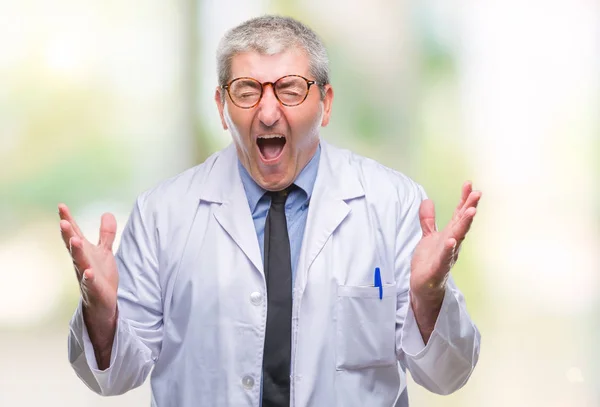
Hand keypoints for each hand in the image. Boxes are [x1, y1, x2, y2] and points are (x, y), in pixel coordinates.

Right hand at [58, 203, 118, 323]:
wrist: (102, 302)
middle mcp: (82, 262)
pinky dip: (88, 277)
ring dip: (76, 252)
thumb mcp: (104, 252)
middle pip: (73, 246)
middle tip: (63, 221)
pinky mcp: (94, 289)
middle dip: (68, 234)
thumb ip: (105, 234)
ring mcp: (86, 275)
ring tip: (75, 240)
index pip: (75, 233)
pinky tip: (88, 272)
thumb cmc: (100, 275)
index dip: (68, 220)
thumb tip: (107, 213)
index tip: (61, 206)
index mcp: (84, 252)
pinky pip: (90, 283)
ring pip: (80, 262)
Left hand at [410, 181, 480, 301]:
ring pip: (458, 237)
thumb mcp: (428, 237)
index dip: (463, 199)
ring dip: (464, 224)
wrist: (424, 286)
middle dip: (469, 207)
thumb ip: (428, 220)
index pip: (458, 214)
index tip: (469, 184)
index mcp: (450, 234)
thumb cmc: (429, 261)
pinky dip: (449, 248)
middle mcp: (452, 243)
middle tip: (477, 193)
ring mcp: (447, 255)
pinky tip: (451, 239)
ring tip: (470, 211)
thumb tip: (427, 201)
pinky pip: (445, 257)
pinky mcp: (439, 268)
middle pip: (462, 222)